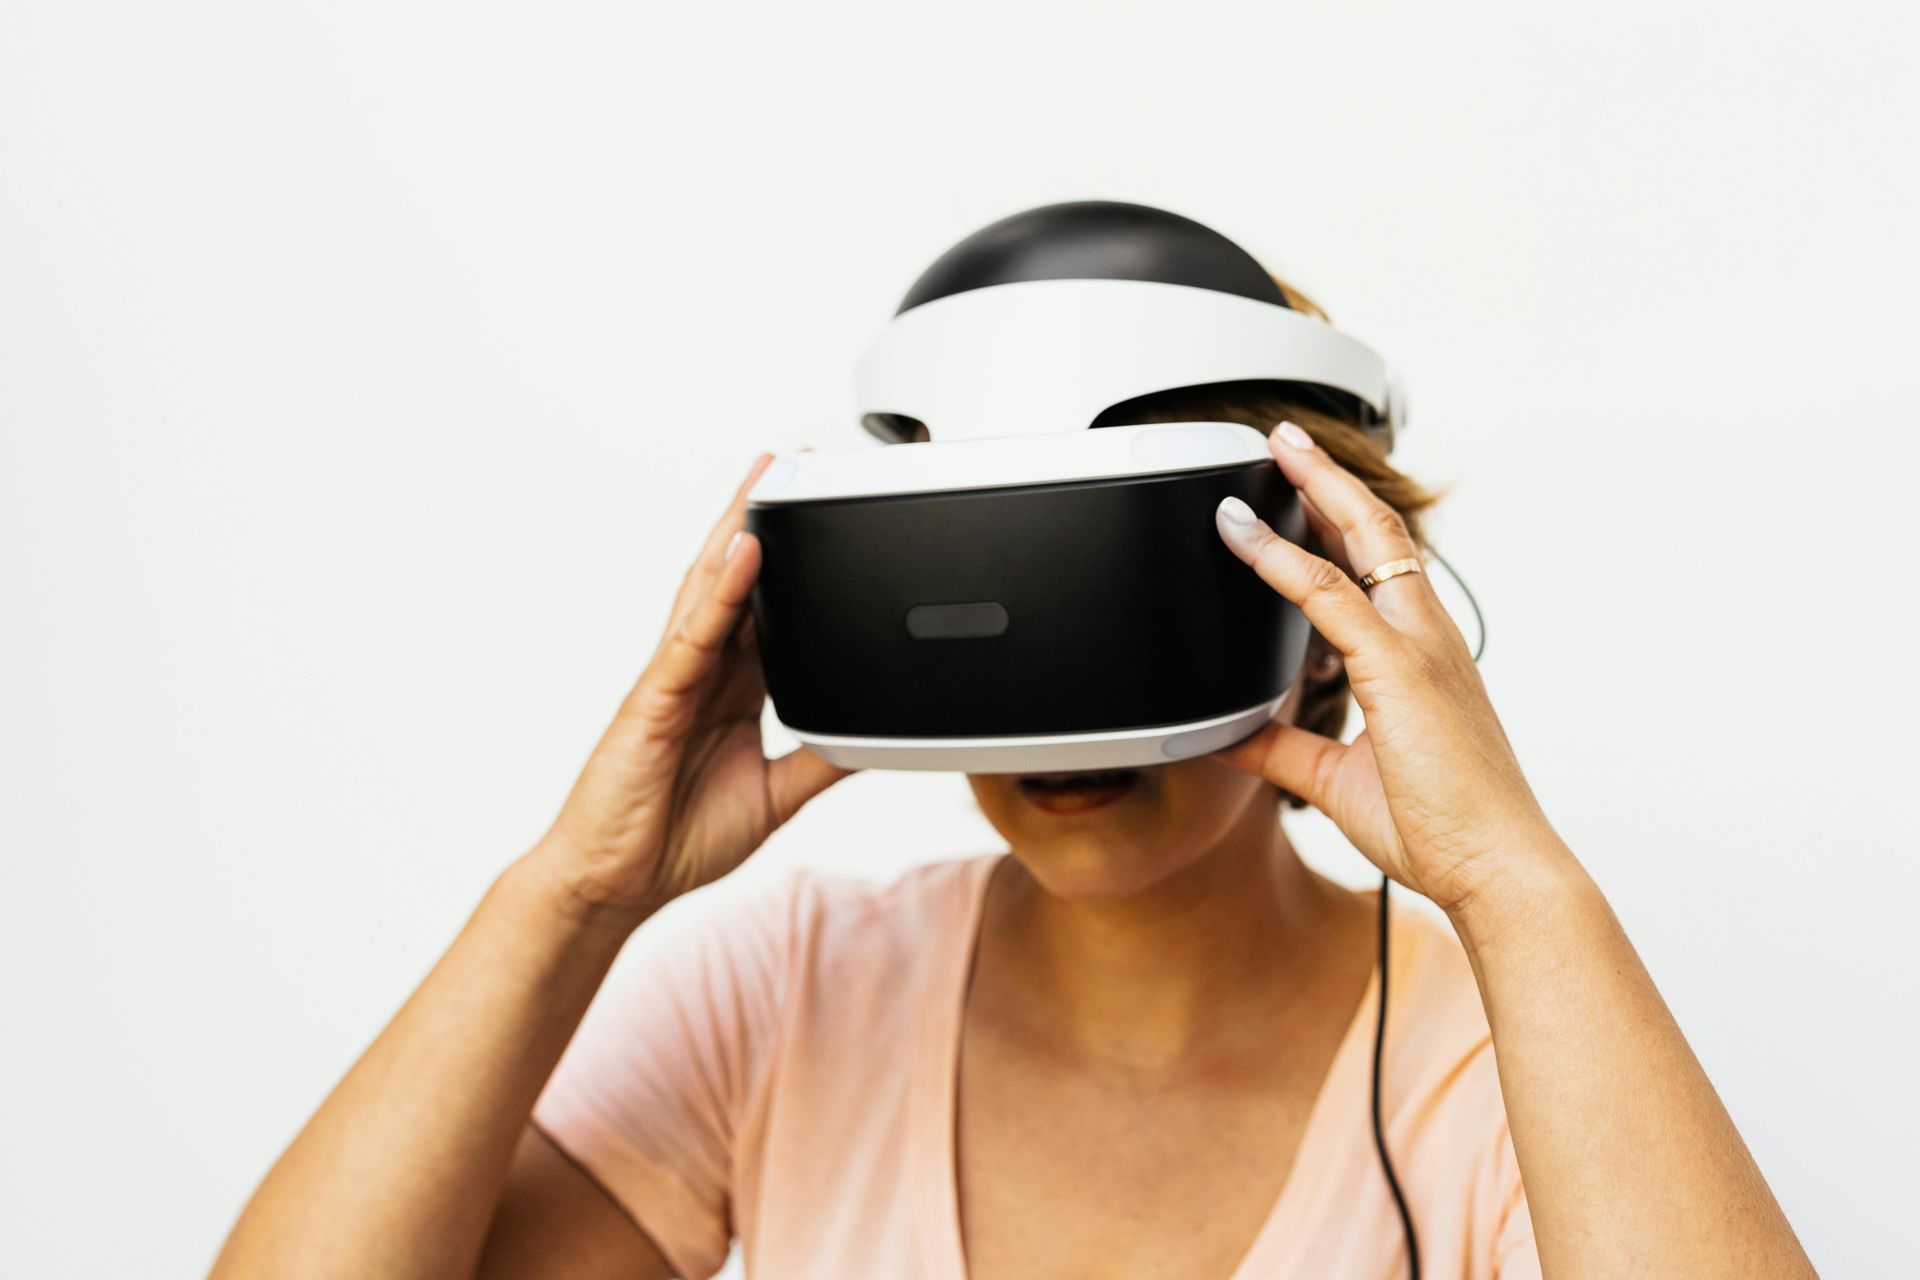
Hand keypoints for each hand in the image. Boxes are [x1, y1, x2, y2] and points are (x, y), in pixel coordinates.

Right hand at [530, 453, 855, 924]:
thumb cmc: (673, 838)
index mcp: (730, 690)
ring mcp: (675, 680)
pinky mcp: (656, 700)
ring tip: (768, 478)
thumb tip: (874, 740)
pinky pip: (693, 637)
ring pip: (710, 590)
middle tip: (797, 463)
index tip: (825, 516)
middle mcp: (702, 673)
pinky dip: (719, 593)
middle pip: (736, 580)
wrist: (615, 884)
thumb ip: (821, 762)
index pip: (768, 609)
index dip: (794, 561)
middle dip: (763, 520)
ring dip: (740, 531)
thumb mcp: (775, 797)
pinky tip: (743, 554)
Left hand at [1209, 421, 1563, 915]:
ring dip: (1314, 489)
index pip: (1380, 568)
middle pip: (1379, 531)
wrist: (1496, 870)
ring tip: (1275, 450)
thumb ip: (1283, 750)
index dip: (1340, 521)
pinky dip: (1282, 560)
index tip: (1304, 491)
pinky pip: (1329, 597)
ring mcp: (1417, 648)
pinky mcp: (1398, 670)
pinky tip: (1244, 537)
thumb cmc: (1441, 832)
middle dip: (1330, 480)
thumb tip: (1229, 735)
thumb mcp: (1336, 781)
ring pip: (1364, 540)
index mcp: (1422, 659)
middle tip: (1287, 440)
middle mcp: (1427, 639)